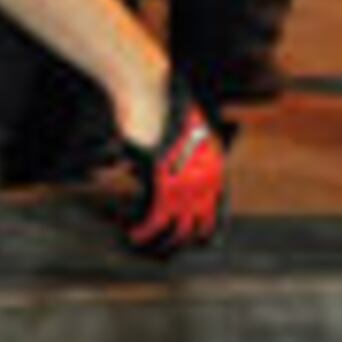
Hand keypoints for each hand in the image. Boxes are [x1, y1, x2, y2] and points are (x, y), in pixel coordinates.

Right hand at [115, 68, 225, 257]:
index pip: (216, 220)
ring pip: (171, 229)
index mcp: (215, 172)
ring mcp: (183, 179)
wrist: (150, 90)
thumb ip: (173, 164)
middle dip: (170, 246)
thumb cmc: (159, 109)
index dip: (199, 240)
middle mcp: (205, 180)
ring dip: (151, 242)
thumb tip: (147, 179)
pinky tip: (126, 230)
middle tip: (150, 252)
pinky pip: (150, 214)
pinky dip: (137, 227)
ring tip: (133, 243)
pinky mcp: (159, 176)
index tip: (181, 249)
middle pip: (193, 230)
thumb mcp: (176, 139)